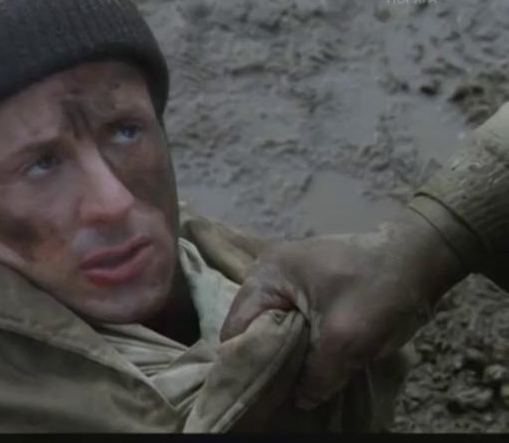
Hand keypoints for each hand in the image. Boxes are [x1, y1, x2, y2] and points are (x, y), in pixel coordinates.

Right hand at [219, 209, 466, 408]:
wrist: (421, 257)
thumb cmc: (380, 287)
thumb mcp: (349, 338)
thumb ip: (318, 374)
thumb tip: (300, 400)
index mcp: (266, 274)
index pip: (235, 327)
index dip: (245, 361)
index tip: (260, 390)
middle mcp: (267, 273)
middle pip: (250, 328)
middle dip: (264, 358)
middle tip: (280, 388)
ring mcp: (286, 279)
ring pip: (270, 327)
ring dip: (283, 354)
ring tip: (295, 380)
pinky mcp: (305, 288)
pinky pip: (288, 322)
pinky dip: (296, 344)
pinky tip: (308, 364)